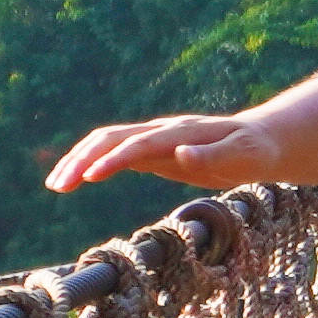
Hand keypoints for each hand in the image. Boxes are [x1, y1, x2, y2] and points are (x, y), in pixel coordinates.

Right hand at [49, 110, 278, 193]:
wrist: (261, 141)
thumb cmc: (255, 151)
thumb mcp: (243, 156)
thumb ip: (212, 156)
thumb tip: (180, 153)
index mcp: (182, 133)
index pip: (140, 144)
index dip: (114, 159)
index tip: (90, 176)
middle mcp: (163, 131)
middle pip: (112, 138)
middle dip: (82, 158)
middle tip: (57, 186)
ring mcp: (156, 139)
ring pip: (108, 143)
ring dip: (80, 160)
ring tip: (56, 185)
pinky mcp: (155, 152)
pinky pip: (116, 154)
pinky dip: (93, 164)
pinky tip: (76, 180)